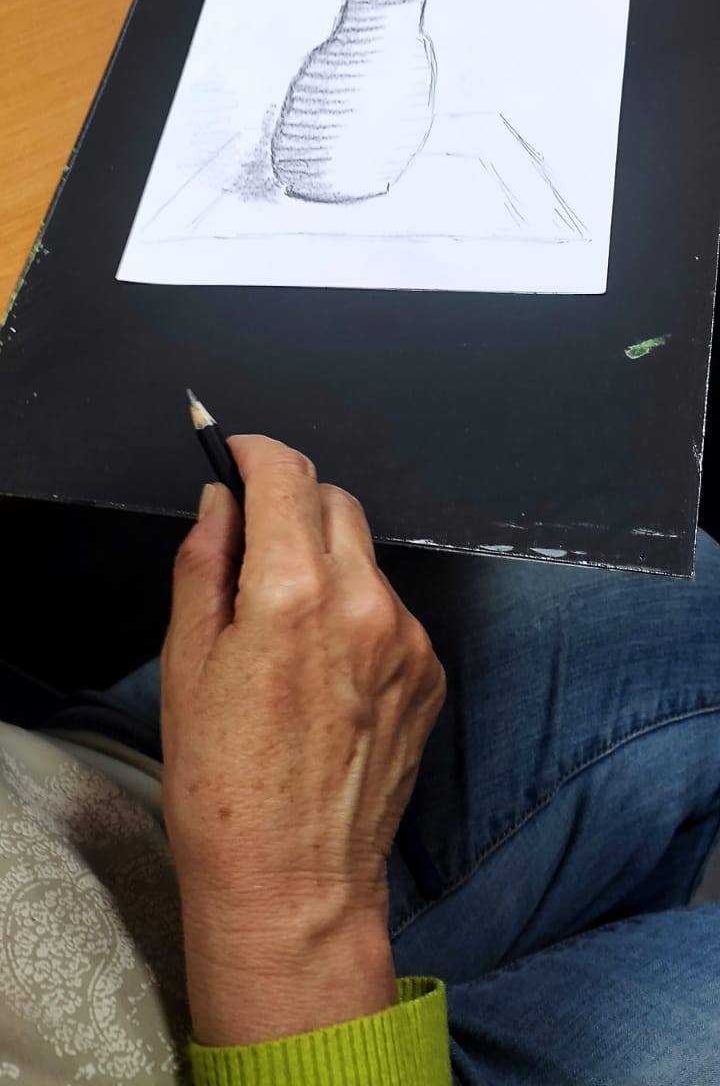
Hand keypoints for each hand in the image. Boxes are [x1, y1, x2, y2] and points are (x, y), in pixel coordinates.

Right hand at [161, 435, 445, 1046]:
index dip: (256, 452)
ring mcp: (407, 640)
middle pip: (336, 502)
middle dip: (293, 503)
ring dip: (327, 561)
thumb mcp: (186, 663)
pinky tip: (326, 669)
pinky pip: (392, 609)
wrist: (293, 884)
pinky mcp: (431, 674)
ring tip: (287, 629)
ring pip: (366, 555)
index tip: (237, 454)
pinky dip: (359, 612)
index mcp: (295, 595)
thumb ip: (206, 564)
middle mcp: (365, 605)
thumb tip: (221, 502)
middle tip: (255, 542)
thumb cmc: (225, 786)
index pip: (289, 474)